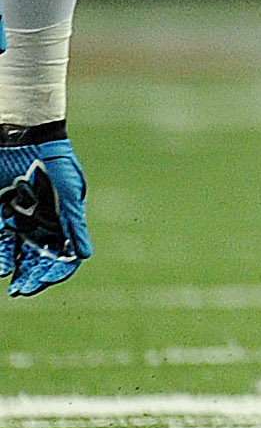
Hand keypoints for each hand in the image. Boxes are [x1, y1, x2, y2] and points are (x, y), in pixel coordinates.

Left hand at [0, 132, 90, 296]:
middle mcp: (42, 224)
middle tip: (22, 290)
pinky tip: (2, 266)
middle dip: (32, 277)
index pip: (63, 255)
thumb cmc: (55, 163)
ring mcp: (20, 219)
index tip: (44, 281)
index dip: (56, 271)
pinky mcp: (0, 213)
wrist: (26, 137)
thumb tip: (84, 255)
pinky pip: (0, 240)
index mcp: (64, 221)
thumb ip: (73, 225)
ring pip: (17, 254)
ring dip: (14, 269)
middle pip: (39, 259)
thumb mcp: (69, 194)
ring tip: (9, 277)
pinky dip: (1, 255)